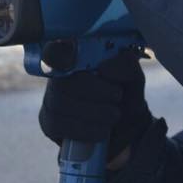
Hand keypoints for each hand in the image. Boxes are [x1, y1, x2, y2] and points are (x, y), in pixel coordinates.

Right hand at [38, 48, 153, 165]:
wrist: (127, 131)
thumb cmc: (126, 98)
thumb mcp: (133, 79)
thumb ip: (125, 66)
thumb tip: (104, 68)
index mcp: (75, 58)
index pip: (57, 50)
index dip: (65, 55)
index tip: (91, 66)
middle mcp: (57, 77)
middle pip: (62, 81)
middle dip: (94, 91)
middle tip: (117, 97)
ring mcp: (50, 100)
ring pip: (59, 104)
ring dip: (93, 113)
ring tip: (114, 115)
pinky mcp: (49, 123)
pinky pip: (58, 125)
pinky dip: (85, 129)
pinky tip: (102, 131)